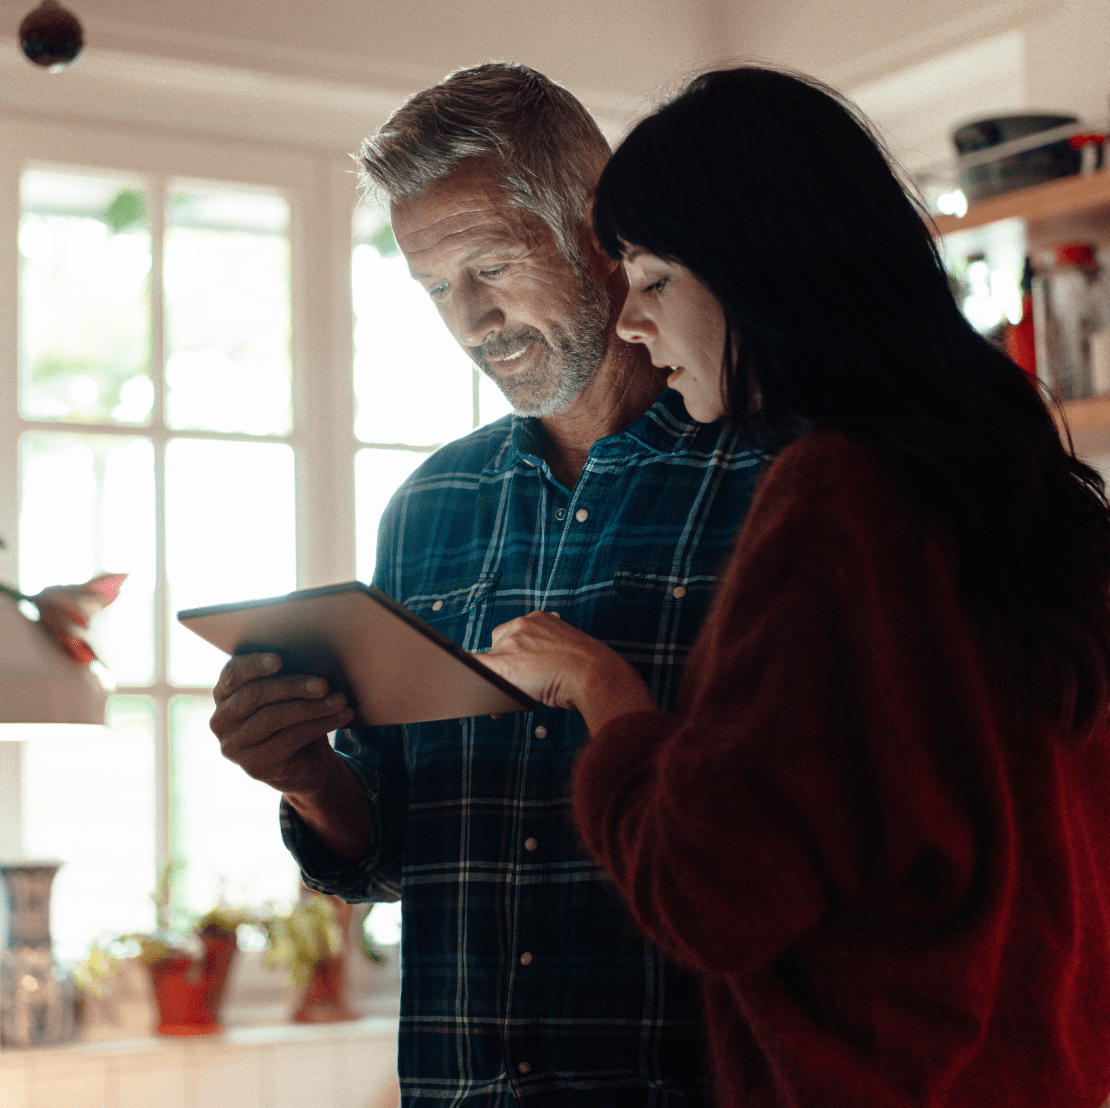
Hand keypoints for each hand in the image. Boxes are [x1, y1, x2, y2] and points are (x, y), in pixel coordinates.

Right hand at [209, 653, 355, 797]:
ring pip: (272, 718)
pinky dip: (319, 725)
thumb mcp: (291, 693)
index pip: (232, 673)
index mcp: (225, 693)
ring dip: (311, 707)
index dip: (254, 665)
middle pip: (254, 695)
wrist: (307, 762)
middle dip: (292, 686)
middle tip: (324, 684)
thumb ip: (289, 676)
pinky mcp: (253, 765)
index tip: (279, 659)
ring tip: (340, 700)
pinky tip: (342, 716)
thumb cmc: (297, 716)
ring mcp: (234, 745)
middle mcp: (221, 720)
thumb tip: (312, 654)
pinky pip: (288, 739)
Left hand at [481, 611, 655, 731]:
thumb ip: (549, 653)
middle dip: (504, 667)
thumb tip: (538, 668)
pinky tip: (470, 689)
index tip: (523, 667)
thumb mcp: (568, 652)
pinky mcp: (501, 663)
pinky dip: (469, 678)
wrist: (594, 676)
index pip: (516, 636)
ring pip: (489, 662)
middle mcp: (522, 625)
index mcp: (540, 619)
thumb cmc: (587, 670)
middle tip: (520, 685)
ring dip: (497, 680)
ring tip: (516, 695)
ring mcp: (510, 642)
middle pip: (498, 647)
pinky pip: (475, 668)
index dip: (516, 655)